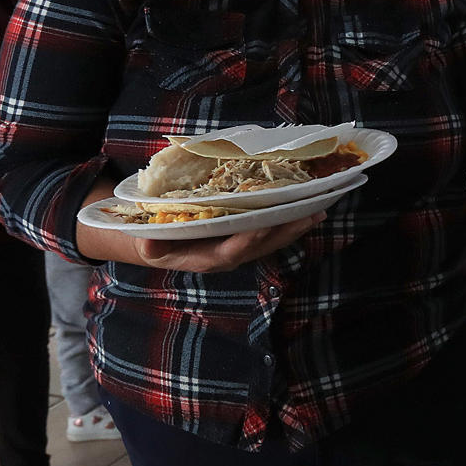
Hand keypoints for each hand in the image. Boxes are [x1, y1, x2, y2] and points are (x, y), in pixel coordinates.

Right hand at [128, 213, 324, 273]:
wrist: (161, 246)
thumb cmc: (155, 242)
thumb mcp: (146, 244)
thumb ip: (149, 245)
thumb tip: (147, 242)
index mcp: (208, 258)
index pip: (232, 251)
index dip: (248, 241)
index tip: (263, 226)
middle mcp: (230, 255)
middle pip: (263, 246)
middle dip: (287, 231)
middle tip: (310, 214)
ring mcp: (241, 248)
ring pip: (273, 240)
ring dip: (296, 226)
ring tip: (319, 209)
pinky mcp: (247, 239)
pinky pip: (272, 231)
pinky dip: (290, 220)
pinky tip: (309, 207)